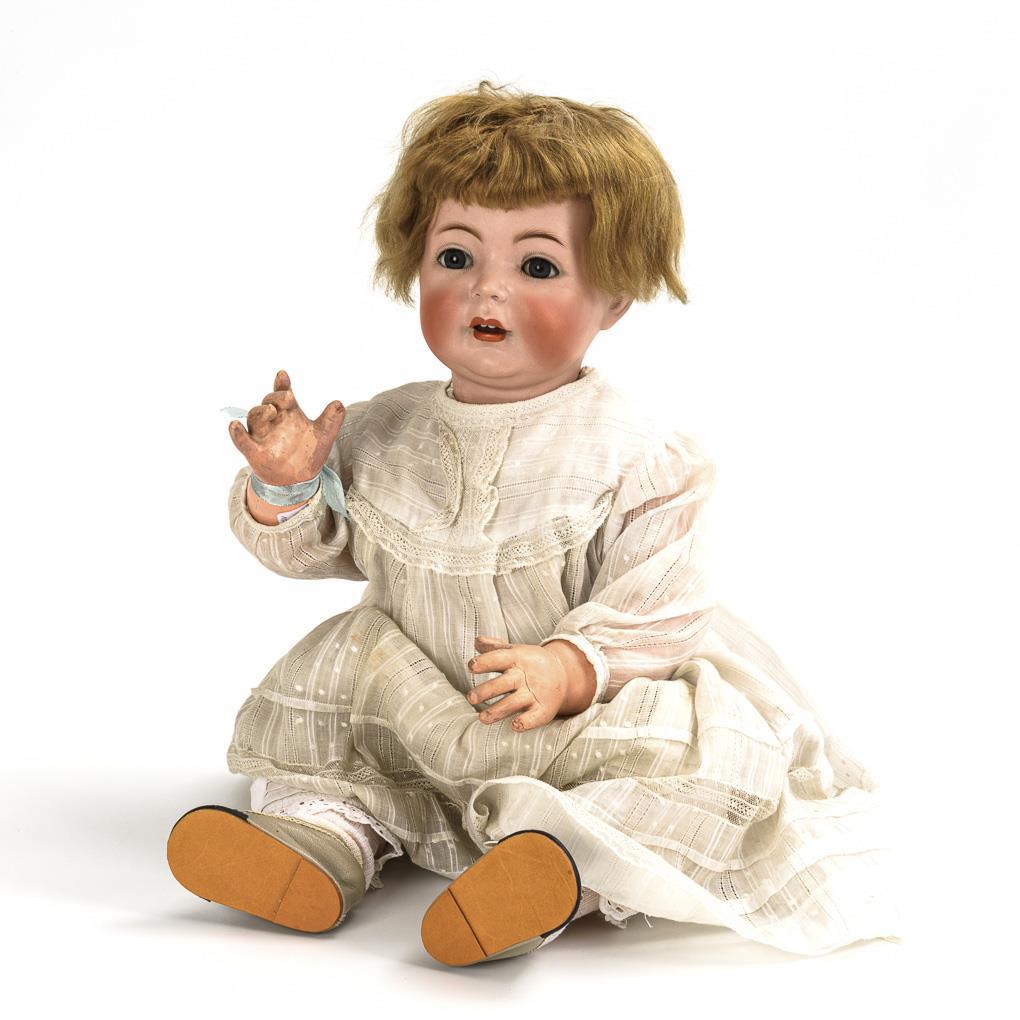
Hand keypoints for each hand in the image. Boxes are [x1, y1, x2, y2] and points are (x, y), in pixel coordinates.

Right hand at [229, 369, 344, 484]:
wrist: (300, 480)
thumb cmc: (308, 453)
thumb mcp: (323, 436)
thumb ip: (331, 420)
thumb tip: (339, 403)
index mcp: (289, 414)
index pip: (283, 395)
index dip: (282, 384)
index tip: (283, 375)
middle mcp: (273, 421)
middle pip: (268, 402)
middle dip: (274, 397)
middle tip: (286, 397)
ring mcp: (262, 435)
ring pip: (254, 417)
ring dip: (260, 411)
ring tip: (271, 410)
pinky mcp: (254, 451)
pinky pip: (242, 441)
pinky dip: (237, 433)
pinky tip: (235, 425)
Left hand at [466, 635, 595, 731]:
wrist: (563, 673)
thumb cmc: (529, 663)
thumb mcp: (514, 652)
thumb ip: (494, 648)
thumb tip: (476, 641)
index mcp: (516, 659)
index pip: (499, 659)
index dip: (485, 662)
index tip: (471, 666)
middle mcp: (524, 676)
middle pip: (504, 683)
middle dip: (487, 690)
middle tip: (471, 698)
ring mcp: (533, 694)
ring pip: (514, 703)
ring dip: (498, 710)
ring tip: (482, 718)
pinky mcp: (543, 710)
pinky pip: (534, 717)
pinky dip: (526, 722)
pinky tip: (514, 726)